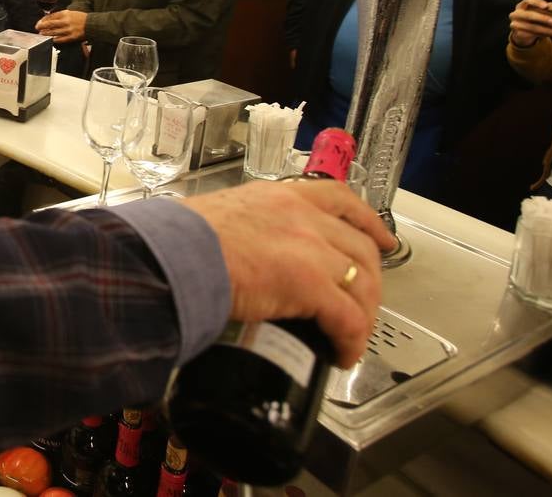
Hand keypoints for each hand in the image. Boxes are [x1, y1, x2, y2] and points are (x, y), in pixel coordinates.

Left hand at [35, 9, 87, 42]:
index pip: (51, 16)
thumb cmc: (82, 18)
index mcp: (66, 14)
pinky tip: (51, 39)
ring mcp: (68, 30)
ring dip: (46, 33)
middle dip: (42, 26)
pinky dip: (55, 39)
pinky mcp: (71, 37)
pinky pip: (60, 39)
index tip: (40, 22)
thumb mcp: (71, 13)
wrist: (92, 24)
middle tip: (37, 28)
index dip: (44, 19)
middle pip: (50, 24)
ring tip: (41, 34)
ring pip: (54, 32)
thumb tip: (51, 19)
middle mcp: (66, 21)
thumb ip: (62, 15)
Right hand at [183, 178, 394, 368]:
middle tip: (364, 302)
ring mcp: (310, 248)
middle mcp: (302, 216)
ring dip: (364, 313)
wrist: (171, 256)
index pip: (338, 199)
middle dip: (370, 279)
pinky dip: (351, 340)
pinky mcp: (310, 285)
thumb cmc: (178, 242)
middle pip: (359, 246)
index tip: (380, 237)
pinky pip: (349, 318)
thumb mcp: (219, 218)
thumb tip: (235, 256)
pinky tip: (342, 354)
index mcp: (279, 197)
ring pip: (362, 282)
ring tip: (351, 336)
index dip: (368, 221)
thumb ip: (242, 230)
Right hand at [508, 0, 551, 47]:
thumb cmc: (534, 17)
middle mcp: (516, 13)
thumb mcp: (540, 11)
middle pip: (529, 15)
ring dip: (547, 30)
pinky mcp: (518, 34)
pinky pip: (532, 34)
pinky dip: (544, 34)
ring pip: (532, 27)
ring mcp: (515, 24)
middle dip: (543, 18)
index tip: (546, 6)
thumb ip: (547, 7)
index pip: (528, 0)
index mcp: (522, 5)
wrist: (522, 30)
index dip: (537, 2)